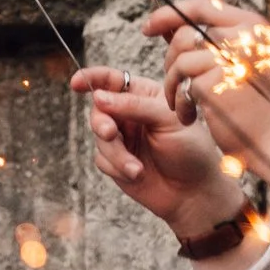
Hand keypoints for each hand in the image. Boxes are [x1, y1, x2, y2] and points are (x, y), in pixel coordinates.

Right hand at [70, 64, 248, 241]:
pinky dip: (117, 168)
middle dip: (102, 123)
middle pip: (99, 110)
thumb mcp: (167, 120)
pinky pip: (101, 160)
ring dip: (116, 154)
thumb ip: (134, 106)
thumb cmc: (190, 149)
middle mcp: (130, 115)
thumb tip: (99, 97)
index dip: (93, 78)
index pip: (114, 81)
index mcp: (146, 96)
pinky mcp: (115, 162)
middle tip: (110, 133)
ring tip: (137, 168)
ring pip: (99, 138)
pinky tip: (137, 174)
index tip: (76, 82)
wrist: (192, 191)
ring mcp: (122, 139)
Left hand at [141, 0, 269, 197]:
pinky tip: (189, 117)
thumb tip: (166, 25)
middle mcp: (246, 35)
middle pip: (185, 33)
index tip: (148, 28)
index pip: (202, 6)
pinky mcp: (218, 80)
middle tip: (175, 86)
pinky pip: (181, 84)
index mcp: (253, 26)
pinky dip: (179, 103)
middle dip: (169, 59)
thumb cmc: (254, 105)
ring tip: (180, 105)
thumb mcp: (236, 64)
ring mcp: (233, 56)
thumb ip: (208, 43)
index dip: (169, 13)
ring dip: (172, 85)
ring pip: (179, 60)